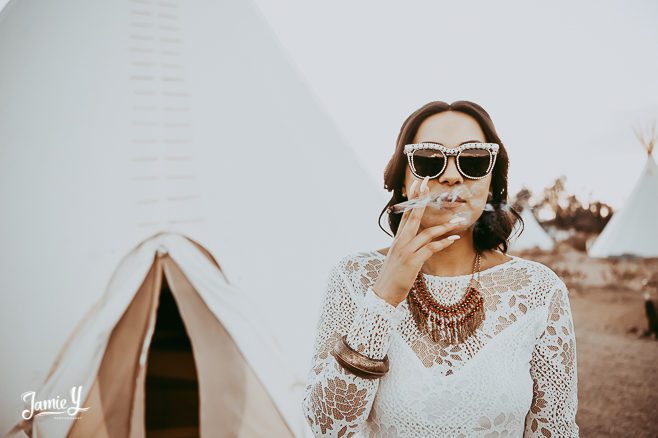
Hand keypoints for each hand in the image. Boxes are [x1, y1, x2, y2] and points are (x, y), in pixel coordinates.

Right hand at [373, 176, 465, 306]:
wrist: (383, 293)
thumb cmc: (392, 276)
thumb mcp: (398, 256)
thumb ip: (407, 245)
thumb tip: (418, 239)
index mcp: (398, 239)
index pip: (406, 214)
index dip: (412, 198)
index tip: (418, 183)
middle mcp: (400, 241)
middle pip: (412, 216)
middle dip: (421, 199)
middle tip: (427, 183)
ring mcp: (406, 251)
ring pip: (427, 233)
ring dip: (444, 226)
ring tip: (458, 221)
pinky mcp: (412, 262)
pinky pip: (430, 248)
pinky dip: (443, 243)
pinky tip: (454, 239)